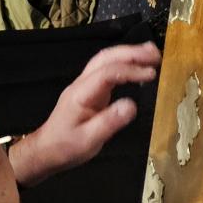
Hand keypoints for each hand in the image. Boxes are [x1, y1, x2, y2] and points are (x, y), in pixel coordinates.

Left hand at [11, 40, 159, 184]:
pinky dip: (124, 62)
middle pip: (106, 57)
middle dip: (132, 52)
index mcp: (81, 93)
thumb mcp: (89, 140)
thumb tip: (132, 105)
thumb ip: (110, 122)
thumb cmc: (66, 147)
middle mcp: (82, 83)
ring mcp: (85, 84)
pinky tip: (137, 65)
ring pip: (105, 59)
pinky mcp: (90, 89)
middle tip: (156, 54)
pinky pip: (106, 68)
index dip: (130, 70)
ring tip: (152, 53)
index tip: (152, 74)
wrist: (46, 150)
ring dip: (128, 53)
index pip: (107, 73)